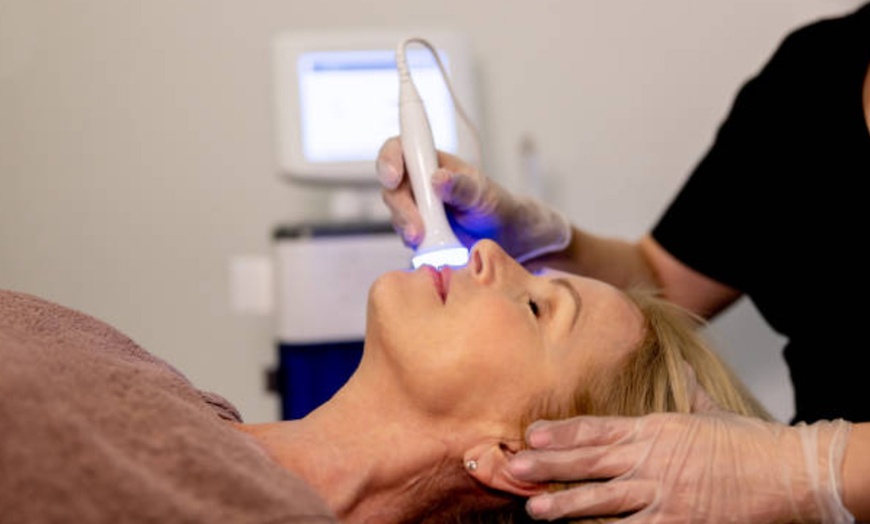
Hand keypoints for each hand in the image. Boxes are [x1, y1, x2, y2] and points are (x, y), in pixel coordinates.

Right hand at [376, 136, 570, 262]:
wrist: (504, 237)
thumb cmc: (496, 207)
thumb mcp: (484, 196)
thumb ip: (462, 187)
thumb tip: (438, 177)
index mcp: (432, 161)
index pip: (400, 148)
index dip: (389, 159)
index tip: (394, 178)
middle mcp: (419, 181)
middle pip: (391, 186)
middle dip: (401, 208)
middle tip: (417, 230)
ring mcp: (415, 206)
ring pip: (396, 213)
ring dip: (407, 228)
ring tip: (428, 242)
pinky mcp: (416, 229)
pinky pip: (405, 234)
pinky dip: (414, 244)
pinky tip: (432, 248)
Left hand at [505, 413, 852, 522]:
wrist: (787, 472)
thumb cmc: (748, 442)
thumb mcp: (711, 411)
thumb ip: (688, 393)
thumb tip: (682, 369)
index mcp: (656, 428)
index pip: (596, 428)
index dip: (560, 432)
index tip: (530, 434)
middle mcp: (652, 458)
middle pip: (590, 461)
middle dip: (549, 465)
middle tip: (515, 469)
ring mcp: (664, 493)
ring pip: (603, 500)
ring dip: (566, 505)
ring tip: (535, 510)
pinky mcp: (678, 523)